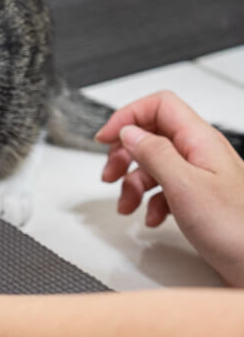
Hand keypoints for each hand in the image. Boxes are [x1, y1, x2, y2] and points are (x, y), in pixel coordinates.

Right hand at [96, 91, 243, 285]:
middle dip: (125, 154)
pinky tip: (151, 217)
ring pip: (154, 165)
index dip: (128, 117)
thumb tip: (129, 133)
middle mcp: (201, 154)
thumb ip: (154, 154)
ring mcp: (200, 176)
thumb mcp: (185, 186)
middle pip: (152, 135)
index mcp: (200, 141)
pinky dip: (150, 202)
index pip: (159, 106)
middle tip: (110, 174)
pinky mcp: (198, 199)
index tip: (106, 138)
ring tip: (127, 204)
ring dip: (133, 183)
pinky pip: (164, 189)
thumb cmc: (237, 230)